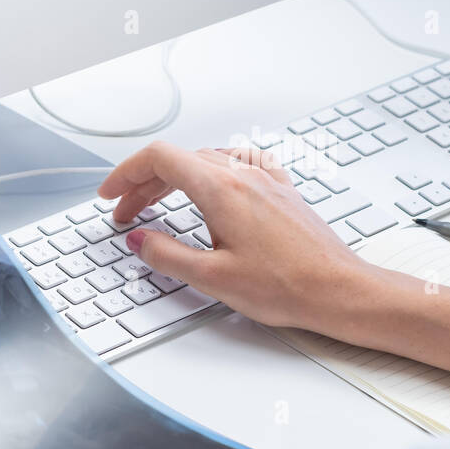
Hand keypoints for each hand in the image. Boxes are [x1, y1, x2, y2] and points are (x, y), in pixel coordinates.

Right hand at [97, 142, 374, 329]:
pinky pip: (241, 165)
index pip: (159, 159)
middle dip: (145, 184)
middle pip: (180, 160)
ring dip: (177, 178)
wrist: (339, 289)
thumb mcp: (212, 278)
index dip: (126, 174)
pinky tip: (214, 184)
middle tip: (126, 214)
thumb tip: (139, 239)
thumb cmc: (287, 286)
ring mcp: (266, 180)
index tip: (110, 195)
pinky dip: (213, 172)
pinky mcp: (282, 192)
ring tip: (161, 204)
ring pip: (208, 161)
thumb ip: (167, 255)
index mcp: (222, 189)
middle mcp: (244, 175)